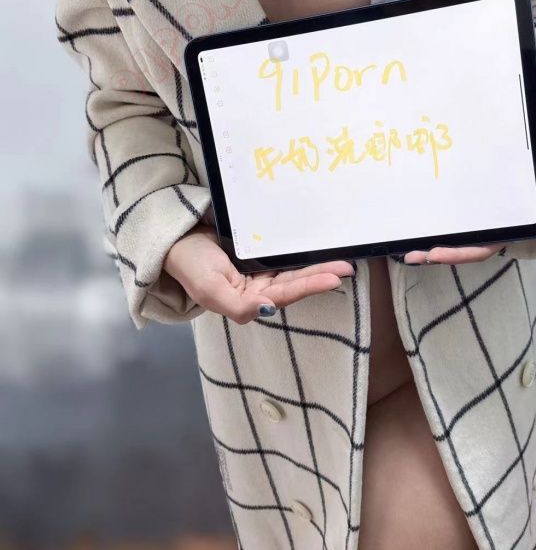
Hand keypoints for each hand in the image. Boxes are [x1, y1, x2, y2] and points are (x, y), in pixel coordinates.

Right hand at [164, 224, 354, 323]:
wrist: (174, 239)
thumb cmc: (189, 266)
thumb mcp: (210, 289)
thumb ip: (238, 306)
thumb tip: (268, 310)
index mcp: (247, 301)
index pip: (284, 295)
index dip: (309, 286)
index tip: (334, 277)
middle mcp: (256, 289)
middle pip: (294, 283)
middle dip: (321, 276)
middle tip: (347, 267)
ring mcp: (258, 271)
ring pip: (292, 270)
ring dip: (316, 266)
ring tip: (342, 261)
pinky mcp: (257, 254)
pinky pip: (283, 255)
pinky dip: (301, 254)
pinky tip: (318, 250)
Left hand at [403, 174, 535, 264]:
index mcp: (510, 235)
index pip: (480, 249)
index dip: (457, 254)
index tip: (434, 254)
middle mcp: (494, 232)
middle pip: (461, 248)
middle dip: (435, 254)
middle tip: (409, 254)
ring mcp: (485, 221)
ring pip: (456, 236)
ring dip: (431, 242)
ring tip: (406, 247)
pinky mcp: (477, 207)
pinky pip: (456, 218)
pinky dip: (437, 222)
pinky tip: (418, 222)